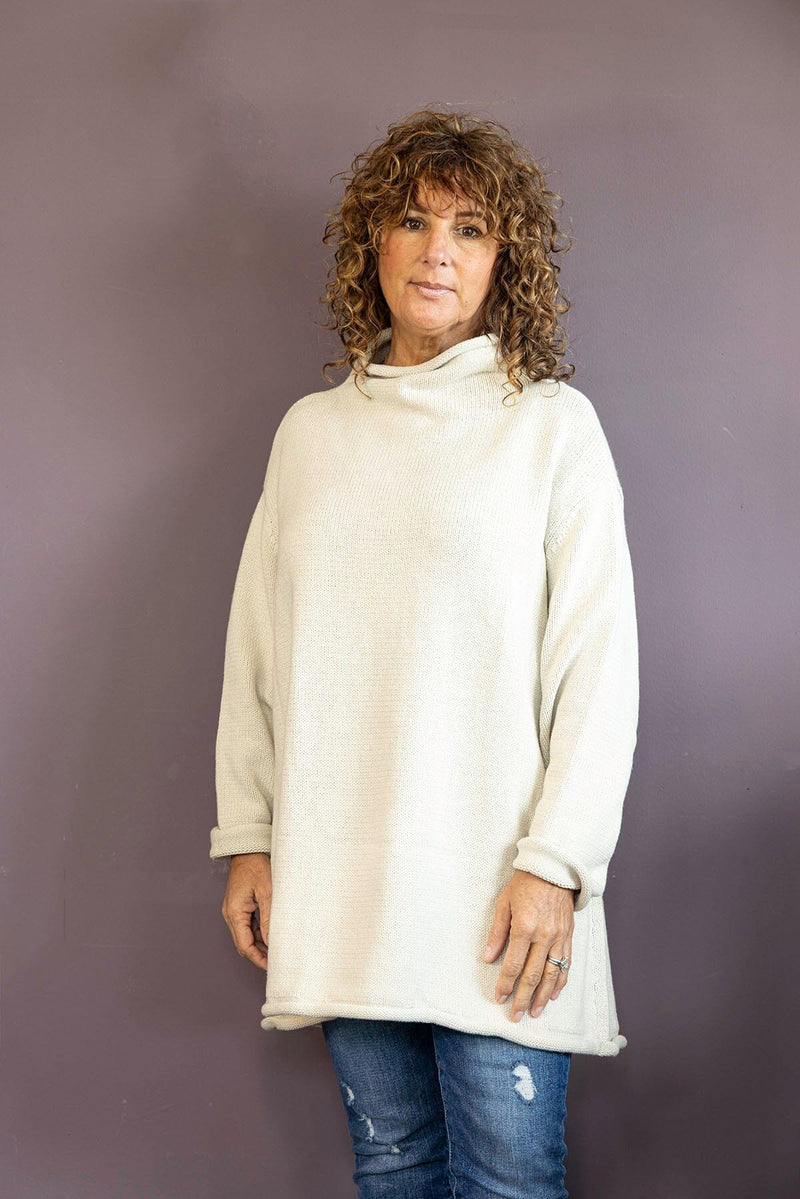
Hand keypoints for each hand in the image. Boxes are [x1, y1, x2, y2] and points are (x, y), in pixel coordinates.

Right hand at [221, 852, 272, 970]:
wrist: (248, 848)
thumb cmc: (257, 866)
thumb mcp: (267, 893)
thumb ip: (269, 919)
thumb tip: (273, 943)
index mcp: (235, 912)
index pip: (244, 946)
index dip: (258, 959)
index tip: (272, 966)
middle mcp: (231, 914)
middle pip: (244, 943)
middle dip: (259, 954)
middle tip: (277, 961)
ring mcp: (234, 910)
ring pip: (246, 935)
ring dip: (260, 944)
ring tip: (277, 950)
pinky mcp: (240, 905)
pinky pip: (248, 925)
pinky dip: (259, 933)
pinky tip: (272, 934)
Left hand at [483, 870, 574, 1021]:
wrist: (553, 870)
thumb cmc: (525, 884)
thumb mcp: (504, 904)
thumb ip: (497, 933)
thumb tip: (488, 957)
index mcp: (525, 928)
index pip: (513, 964)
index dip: (505, 984)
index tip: (499, 998)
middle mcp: (544, 936)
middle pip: (533, 975)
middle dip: (522, 997)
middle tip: (515, 1016)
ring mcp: (559, 938)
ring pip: (552, 975)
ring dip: (543, 997)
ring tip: (534, 1012)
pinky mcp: (569, 936)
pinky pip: (566, 964)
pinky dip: (560, 982)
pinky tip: (554, 994)